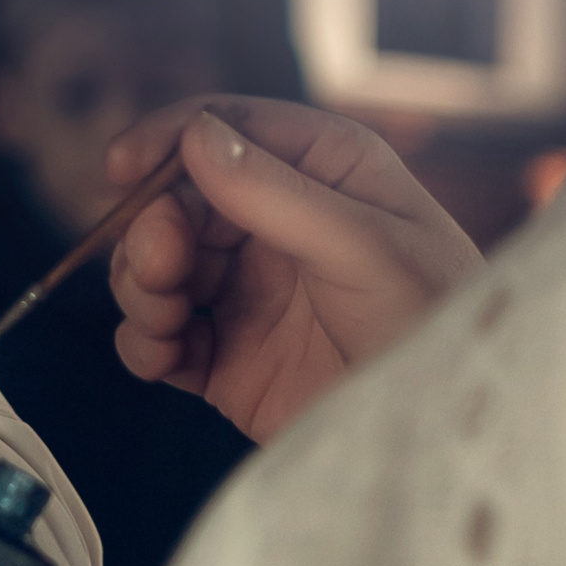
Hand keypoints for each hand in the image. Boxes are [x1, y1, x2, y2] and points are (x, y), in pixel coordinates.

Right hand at [106, 97, 480, 443]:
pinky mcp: (229, 358)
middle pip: (176, 201)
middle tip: (158, 268)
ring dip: (140, 287)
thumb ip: (275, 191)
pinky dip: (145, 342)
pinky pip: (161, 336)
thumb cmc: (433, 324)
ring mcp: (251, 291)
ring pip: (157, 266)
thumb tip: (196, 136)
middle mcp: (280, 222)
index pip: (225, 130)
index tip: (121, 170)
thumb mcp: (363, 245)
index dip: (166, 142)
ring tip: (164, 321)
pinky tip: (162, 358)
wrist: (443, 436)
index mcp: (323, 170)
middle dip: (152, 231)